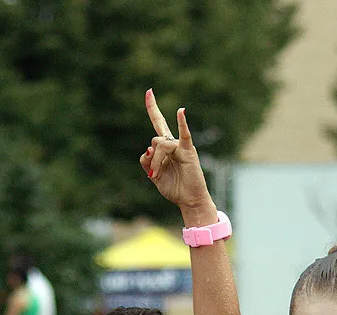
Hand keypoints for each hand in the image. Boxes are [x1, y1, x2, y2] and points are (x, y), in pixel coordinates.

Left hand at [140, 89, 212, 213]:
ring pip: (160, 145)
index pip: (158, 124)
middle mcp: (173, 144)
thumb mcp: (154, 175)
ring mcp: (180, 146)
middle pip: (155, 141)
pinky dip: (182, 123)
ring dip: (156, 162)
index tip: (149, 92)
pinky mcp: (188, 151)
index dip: (153, 109)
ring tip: (156, 176)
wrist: (189, 200)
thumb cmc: (174, 188)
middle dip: (152, 149)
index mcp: (165, 148)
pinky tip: (181, 112)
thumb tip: (149, 148)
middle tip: (155, 173)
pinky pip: (184, 135)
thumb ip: (147, 161)